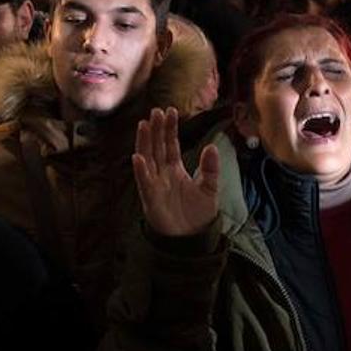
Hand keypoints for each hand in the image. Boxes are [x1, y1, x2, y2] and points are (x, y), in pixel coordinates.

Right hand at [133, 107, 221, 238]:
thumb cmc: (198, 214)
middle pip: (157, 147)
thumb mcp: (210, 188)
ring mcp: (155, 185)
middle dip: (156, 130)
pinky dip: (141, 170)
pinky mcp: (151, 199)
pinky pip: (144, 183)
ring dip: (144, 143)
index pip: (171, 145)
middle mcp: (162, 174)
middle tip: (156, 111)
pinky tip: (138, 156)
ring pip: (147, 159)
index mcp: (176, 170)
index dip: (170, 129)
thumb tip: (212, 146)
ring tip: (144, 125)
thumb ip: (210, 168)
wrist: (192, 239)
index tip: (171, 111)